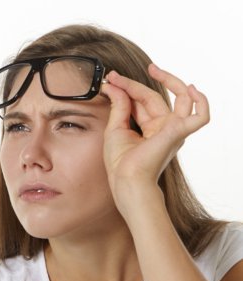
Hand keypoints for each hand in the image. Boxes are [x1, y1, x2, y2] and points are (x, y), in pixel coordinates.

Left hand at [101, 64, 209, 210]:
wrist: (126, 178)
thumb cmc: (120, 162)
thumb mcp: (115, 128)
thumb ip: (119, 105)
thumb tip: (114, 84)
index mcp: (150, 129)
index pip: (143, 101)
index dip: (128, 88)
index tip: (112, 79)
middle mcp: (164, 128)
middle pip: (154, 97)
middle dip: (134, 85)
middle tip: (115, 77)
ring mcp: (174, 129)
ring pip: (178, 98)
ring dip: (166, 80)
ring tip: (153, 69)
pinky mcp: (179, 132)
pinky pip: (200, 116)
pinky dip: (202, 103)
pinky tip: (192, 89)